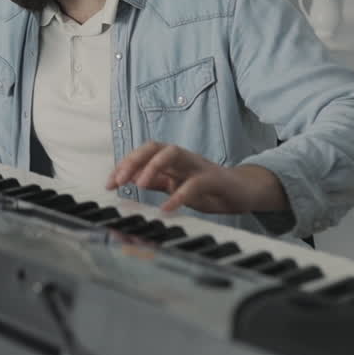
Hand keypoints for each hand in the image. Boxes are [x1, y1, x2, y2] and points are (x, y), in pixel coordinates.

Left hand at [105, 141, 287, 214]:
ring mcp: (199, 166)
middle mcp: (183, 158)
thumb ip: (157, 182)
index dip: (124, 165)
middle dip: (134, 160)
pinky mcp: (214, 179)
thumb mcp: (177, 187)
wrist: (244, 192)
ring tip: (141, 184)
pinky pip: (195, 183)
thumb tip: (130, 182)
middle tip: (119, 180)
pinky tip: (167, 208)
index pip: (143, 153)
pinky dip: (179, 195)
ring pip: (173, 154)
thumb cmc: (209, 190)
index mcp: (172, 161)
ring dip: (153, 166)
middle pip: (154, 146)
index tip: (109, 184)